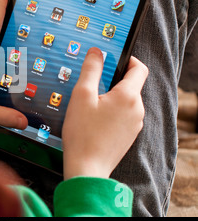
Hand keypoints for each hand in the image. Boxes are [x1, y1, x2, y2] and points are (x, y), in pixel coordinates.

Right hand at [62, 48, 148, 179]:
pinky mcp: (128, 136)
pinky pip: (123, 116)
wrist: (87, 168)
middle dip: (112, 81)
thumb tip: (96, 52)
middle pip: (130, 85)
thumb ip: (90, 70)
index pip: (139, 68)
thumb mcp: (81, 95)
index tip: (113, 59)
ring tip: (88, 106)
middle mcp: (137, 110)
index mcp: (128, 96)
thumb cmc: (83, 133)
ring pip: (125, 101)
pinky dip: (111, 112)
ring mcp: (134, 124)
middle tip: (90, 86)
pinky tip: (93, 120)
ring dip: (110, 98)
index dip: (128, 59)